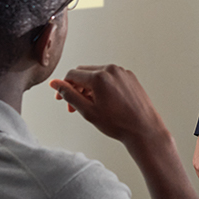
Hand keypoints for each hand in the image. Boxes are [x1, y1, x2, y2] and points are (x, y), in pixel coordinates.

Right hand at [50, 64, 166, 145]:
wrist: (143, 129)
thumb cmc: (118, 123)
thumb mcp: (88, 111)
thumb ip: (69, 95)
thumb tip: (55, 84)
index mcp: (99, 77)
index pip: (72, 74)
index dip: (63, 86)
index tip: (60, 98)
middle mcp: (111, 70)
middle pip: (84, 72)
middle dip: (76, 87)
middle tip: (74, 106)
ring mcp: (122, 72)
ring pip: (97, 74)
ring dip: (88, 87)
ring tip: (90, 106)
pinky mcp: (130, 76)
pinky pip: (110, 77)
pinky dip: (103, 86)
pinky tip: (105, 102)